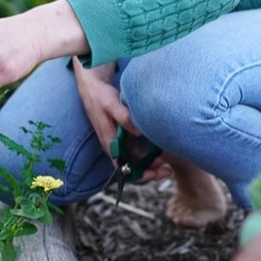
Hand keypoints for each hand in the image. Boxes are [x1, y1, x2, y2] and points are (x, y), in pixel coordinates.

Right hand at [73, 62, 170, 183]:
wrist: (93, 86)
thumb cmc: (100, 96)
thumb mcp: (111, 105)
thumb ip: (123, 117)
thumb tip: (139, 131)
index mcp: (109, 143)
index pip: (125, 168)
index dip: (141, 175)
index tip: (156, 172)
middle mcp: (115, 145)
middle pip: (133, 167)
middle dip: (150, 170)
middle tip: (167, 166)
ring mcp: (120, 140)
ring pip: (137, 158)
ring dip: (151, 161)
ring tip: (166, 156)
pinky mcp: (125, 133)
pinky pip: (138, 147)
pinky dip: (148, 149)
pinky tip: (159, 144)